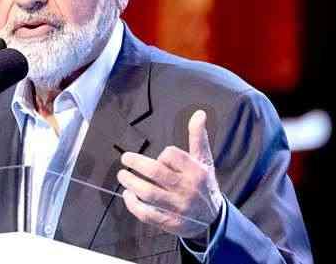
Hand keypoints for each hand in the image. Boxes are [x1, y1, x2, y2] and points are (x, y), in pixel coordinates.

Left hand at [117, 110, 223, 239]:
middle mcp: (186, 189)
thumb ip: (198, 137)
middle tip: (125, 158)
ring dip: (131, 183)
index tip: (160, 158)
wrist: (213, 219)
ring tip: (122, 175)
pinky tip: (127, 195)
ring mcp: (177, 207)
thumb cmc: (204, 184)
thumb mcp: (204, 161)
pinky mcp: (169, 222)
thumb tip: (199, 113)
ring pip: (148, 193)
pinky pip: (146, 214)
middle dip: (136, 163)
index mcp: (195, 171)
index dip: (162, 154)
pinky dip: (133, 204)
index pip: (171, 155)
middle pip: (155, 173)